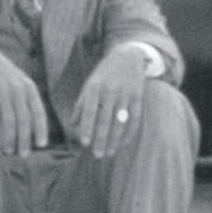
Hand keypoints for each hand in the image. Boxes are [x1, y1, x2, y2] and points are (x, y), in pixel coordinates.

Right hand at [0, 45, 47, 154]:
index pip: (38, 112)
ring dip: (9, 139)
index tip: (41, 146)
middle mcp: (18, 89)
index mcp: (29, 88)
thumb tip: (34, 130)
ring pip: (9, 120)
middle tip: (23, 155)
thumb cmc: (4, 78)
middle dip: (24, 139)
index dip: (41, 130)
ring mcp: (3, 91)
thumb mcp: (20, 84)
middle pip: (24, 120)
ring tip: (8, 151)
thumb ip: (27, 102)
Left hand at [72, 43, 150, 158]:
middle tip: (97, 155)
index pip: (89, 111)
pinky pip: (134, 119)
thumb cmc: (103, 74)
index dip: (87, 128)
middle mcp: (110, 91)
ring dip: (114, 140)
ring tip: (109, 153)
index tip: (85, 143)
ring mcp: (125, 94)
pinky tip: (123, 143)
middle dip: (101, 139)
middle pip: (105, 120)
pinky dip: (129, 133)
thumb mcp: (89, 85)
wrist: (127, 57)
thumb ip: (80, 105)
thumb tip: (73, 125)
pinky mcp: (138, 97)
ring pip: (120, 122)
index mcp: (94, 88)